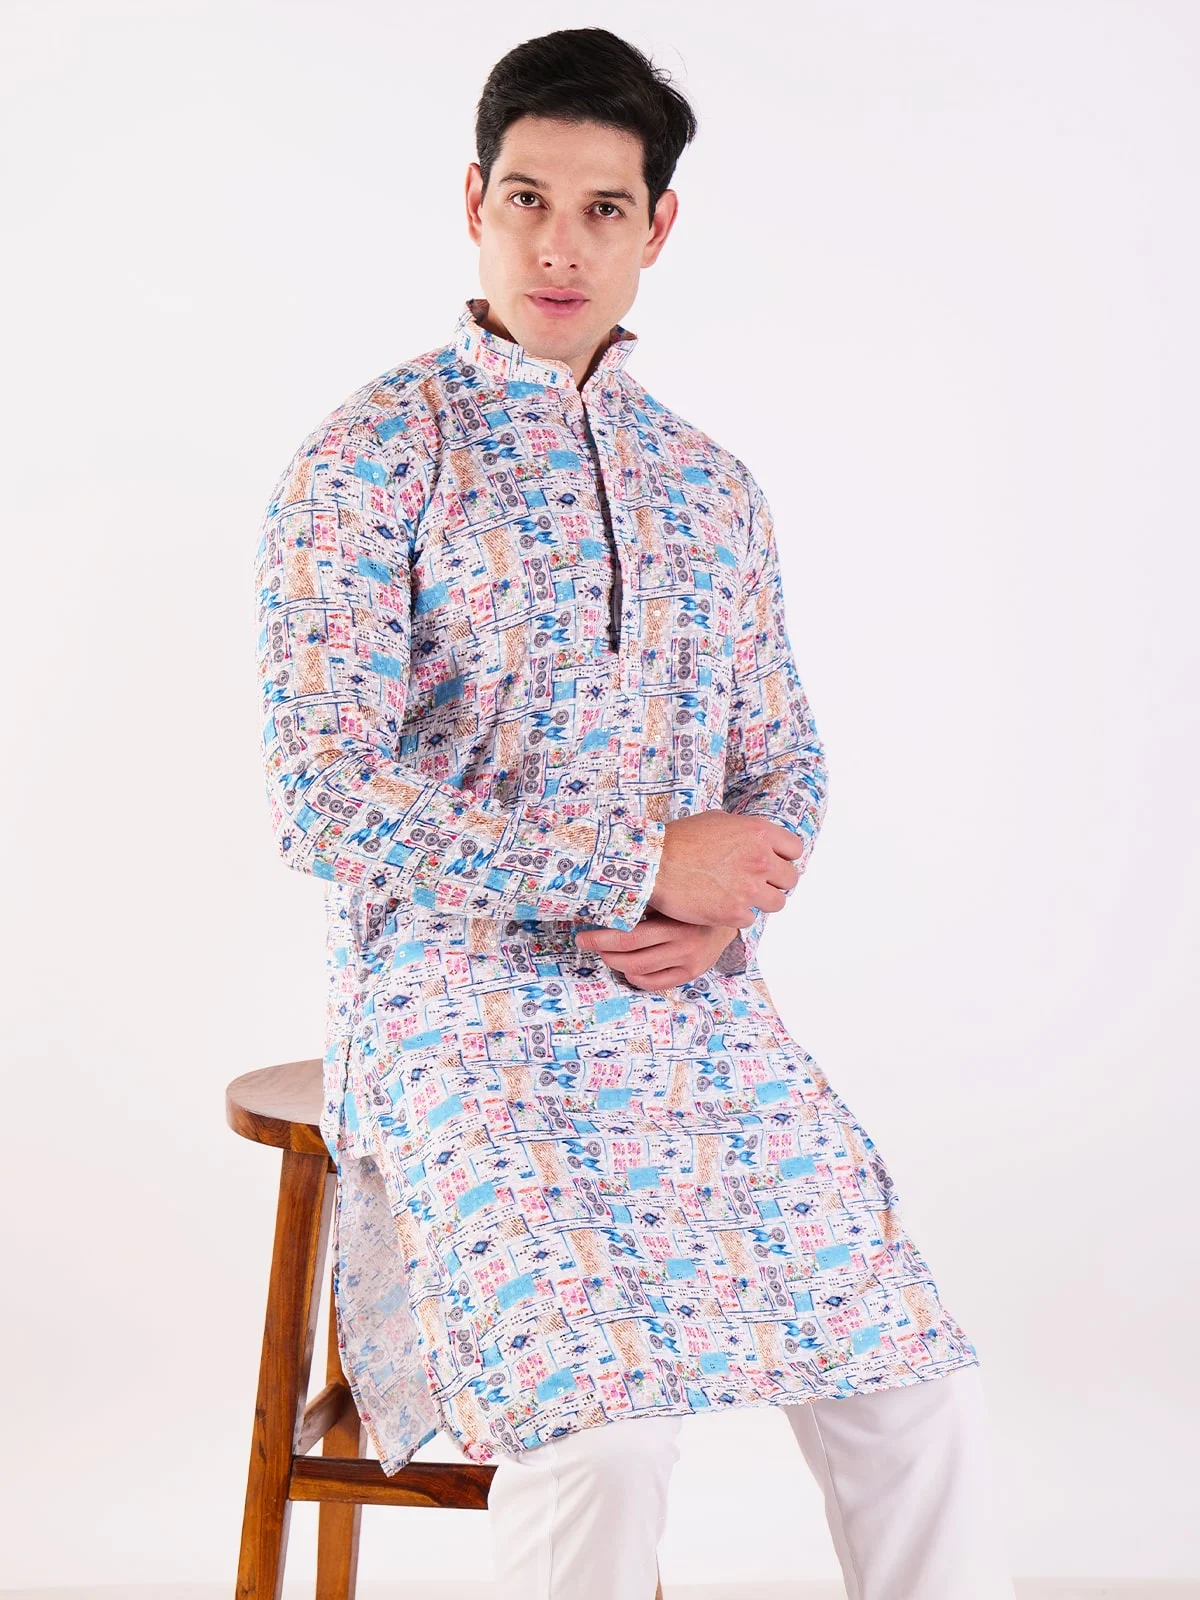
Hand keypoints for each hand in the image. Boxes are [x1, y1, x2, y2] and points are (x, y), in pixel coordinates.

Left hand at [573, 908, 739, 990]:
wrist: (729, 916)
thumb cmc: (693, 903)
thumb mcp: (672, 898)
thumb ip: (645, 900)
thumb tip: (608, 899)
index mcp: (676, 923)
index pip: (629, 937)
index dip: (602, 938)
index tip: (583, 935)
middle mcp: (683, 946)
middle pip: (631, 956)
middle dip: (603, 951)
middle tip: (586, 943)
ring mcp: (688, 963)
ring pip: (640, 972)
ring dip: (616, 964)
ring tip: (606, 953)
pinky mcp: (691, 974)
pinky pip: (655, 983)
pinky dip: (635, 977)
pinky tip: (627, 968)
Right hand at [646, 810, 803, 928]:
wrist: (653, 863)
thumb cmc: (680, 839)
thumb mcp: (718, 820)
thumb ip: (744, 831)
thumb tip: (757, 839)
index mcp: (759, 833)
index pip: (795, 850)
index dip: (784, 858)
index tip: (773, 863)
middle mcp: (760, 860)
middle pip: (790, 879)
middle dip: (775, 882)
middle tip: (756, 883)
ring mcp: (749, 888)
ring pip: (777, 903)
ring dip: (761, 901)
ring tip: (741, 897)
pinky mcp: (735, 912)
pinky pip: (750, 919)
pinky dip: (737, 916)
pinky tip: (721, 906)